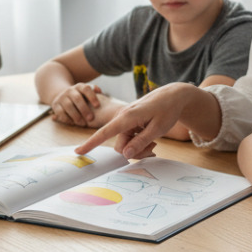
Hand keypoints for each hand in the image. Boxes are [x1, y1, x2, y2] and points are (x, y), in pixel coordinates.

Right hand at [49, 83, 103, 126]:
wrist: (63, 96)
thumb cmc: (81, 97)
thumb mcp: (87, 93)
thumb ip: (94, 92)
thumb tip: (99, 91)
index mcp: (79, 87)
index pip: (86, 89)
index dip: (92, 97)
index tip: (98, 106)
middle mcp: (70, 90)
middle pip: (77, 98)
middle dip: (84, 109)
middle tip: (91, 118)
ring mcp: (62, 97)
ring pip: (68, 106)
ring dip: (76, 116)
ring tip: (83, 124)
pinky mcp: (55, 105)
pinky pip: (60, 112)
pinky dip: (67, 119)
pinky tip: (73, 123)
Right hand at [75, 82, 196, 157]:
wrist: (173, 95)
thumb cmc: (167, 109)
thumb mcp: (158, 128)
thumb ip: (141, 142)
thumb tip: (126, 155)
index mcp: (127, 117)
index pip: (105, 132)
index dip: (91, 143)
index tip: (78, 151)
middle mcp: (123, 118)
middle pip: (121, 146)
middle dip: (135, 152)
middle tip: (153, 148)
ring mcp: (125, 120)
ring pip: (126, 144)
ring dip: (139, 147)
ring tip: (154, 142)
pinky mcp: (129, 122)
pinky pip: (129, 139)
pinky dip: (139, 142)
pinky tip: (151, 138)